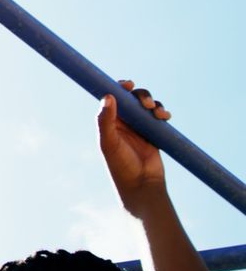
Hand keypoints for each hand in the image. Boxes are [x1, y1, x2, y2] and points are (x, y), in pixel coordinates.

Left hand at [98, 80, 170, 214]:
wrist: (142, 186)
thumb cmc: (120, 166)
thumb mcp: (109, 143)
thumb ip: (106, 121)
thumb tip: (108, 96)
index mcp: (109, 122)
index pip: (112, 98)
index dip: (119, 88)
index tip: (127, 84)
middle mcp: (123, 122)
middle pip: (132, 99)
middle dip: (140, 96)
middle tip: (145, 104)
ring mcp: (139, 127)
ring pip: (146, 106)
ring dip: (153, 104)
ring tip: (157, 113)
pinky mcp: (153, 133)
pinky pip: (158, 117)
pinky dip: (162, 112)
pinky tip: (164, 116)